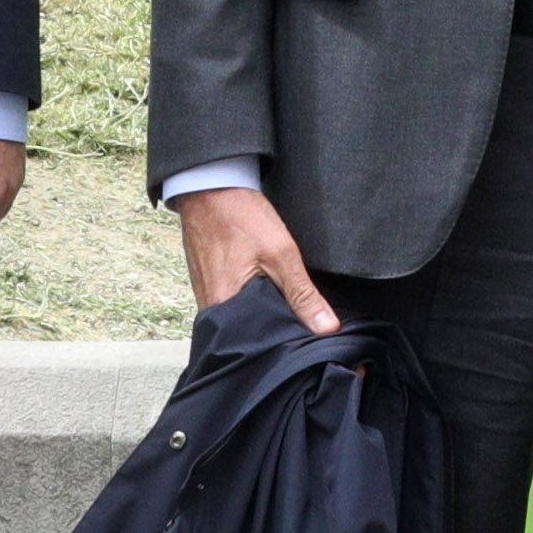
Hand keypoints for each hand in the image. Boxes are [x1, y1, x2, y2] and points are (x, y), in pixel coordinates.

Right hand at [174, 186, 338, 333]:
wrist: (210, 188)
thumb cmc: (239, 216)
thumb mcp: (280, 253)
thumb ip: (302, 293)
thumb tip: (326, 327)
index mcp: (223, 307)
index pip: (257, 344)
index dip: (281, 344)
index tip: (303, 342)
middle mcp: (209, 310)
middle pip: (248, 335)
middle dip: (272, 332)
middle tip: (298, 327)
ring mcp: (205, 297)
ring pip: (240, 321)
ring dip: (260, 317)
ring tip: (283, 311)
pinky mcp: (207, 286)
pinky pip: (231, 307)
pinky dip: (248, 304)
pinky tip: (264, 294)